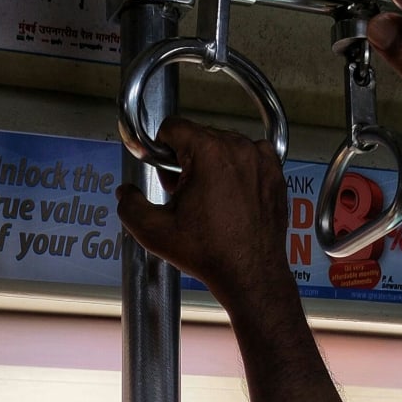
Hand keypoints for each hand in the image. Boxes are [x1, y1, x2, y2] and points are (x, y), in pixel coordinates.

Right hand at [114, 119, 291, 312]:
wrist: (250, 273)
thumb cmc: (211, 253)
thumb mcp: (155, 232)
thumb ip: (130, 206)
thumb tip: (126, 193)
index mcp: (208, 153)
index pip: (174, 127)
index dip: (160, 147)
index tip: (162, 167)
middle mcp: (238, 149)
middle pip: (199, 136)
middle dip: (186, 159)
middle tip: (182, 193)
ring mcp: (260, 160)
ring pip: (224, 146)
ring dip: (212, 163)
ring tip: (206, 197)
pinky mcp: (274, 173)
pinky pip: (250, 157)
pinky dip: (238, 170)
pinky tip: (230, 195)